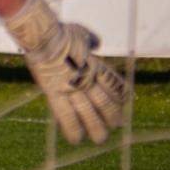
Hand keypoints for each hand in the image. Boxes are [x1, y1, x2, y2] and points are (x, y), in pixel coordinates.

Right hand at [5, 0, 129, 143]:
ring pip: (89, 112)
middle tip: (117, 125)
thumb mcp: (80, 32)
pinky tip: (76, 140)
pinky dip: (72, 128)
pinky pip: (65, 114)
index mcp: (94, 65)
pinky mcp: (55, 92)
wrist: (43, 34)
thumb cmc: (58, 30)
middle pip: (105, 101)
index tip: (126, 100)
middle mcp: (87, 79)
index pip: (114, 83)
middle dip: (112, 114)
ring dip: (96, 127)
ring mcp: (72, 87)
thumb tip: (96, 43)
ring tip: (101, 139)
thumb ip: (90, 39)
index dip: (121, 93)